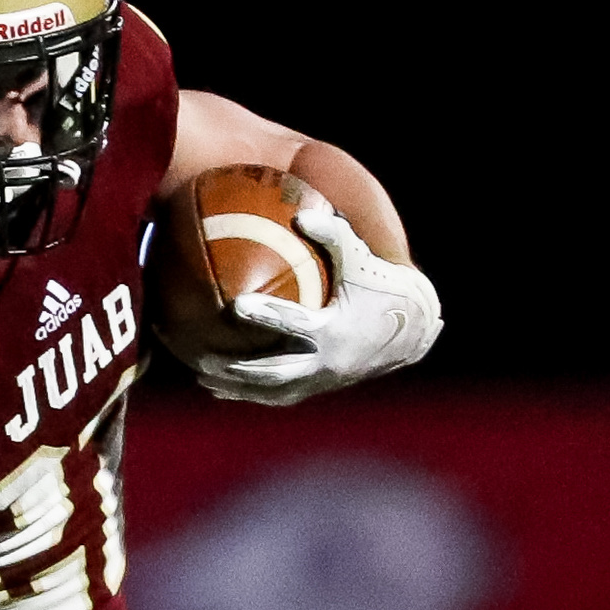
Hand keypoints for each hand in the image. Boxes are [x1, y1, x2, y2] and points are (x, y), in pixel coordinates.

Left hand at [202, 198, 442, 406]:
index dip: (267, 315)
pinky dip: (247, 394)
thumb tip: (301, 212)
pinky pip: (277, 397)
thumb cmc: (383, 289)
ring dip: (234, 386)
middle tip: (200, 355)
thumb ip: (335, 235)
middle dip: (235, 366)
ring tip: (198, 373)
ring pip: (270, 391)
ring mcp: (321, 381)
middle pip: (273, 372)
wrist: (411, 332)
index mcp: (335, 331)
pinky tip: (216, 386)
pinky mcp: (318, 389)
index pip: (296, 325)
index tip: (236, 305)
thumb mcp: (362, 261)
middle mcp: (326, 363)